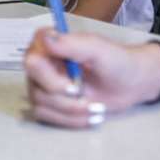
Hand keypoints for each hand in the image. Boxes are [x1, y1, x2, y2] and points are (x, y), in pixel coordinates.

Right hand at [22, 29, 159, 127]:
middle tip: (82, 93)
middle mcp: (40, 63)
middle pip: (34, 83)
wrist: (129, 83)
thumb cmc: (115, 61)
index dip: (46, 71)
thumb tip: (46, 39)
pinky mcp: (47, 103)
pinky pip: (46, 116)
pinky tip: (89, 115)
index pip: (31, 56)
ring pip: (41, 103)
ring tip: (95, 107)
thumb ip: (72, 43)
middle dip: (61, 94)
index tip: (72, 76)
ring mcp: (41, 84)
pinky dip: (70, 120)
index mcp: (47, 43)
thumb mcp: (98, 49)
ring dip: (71, 109)